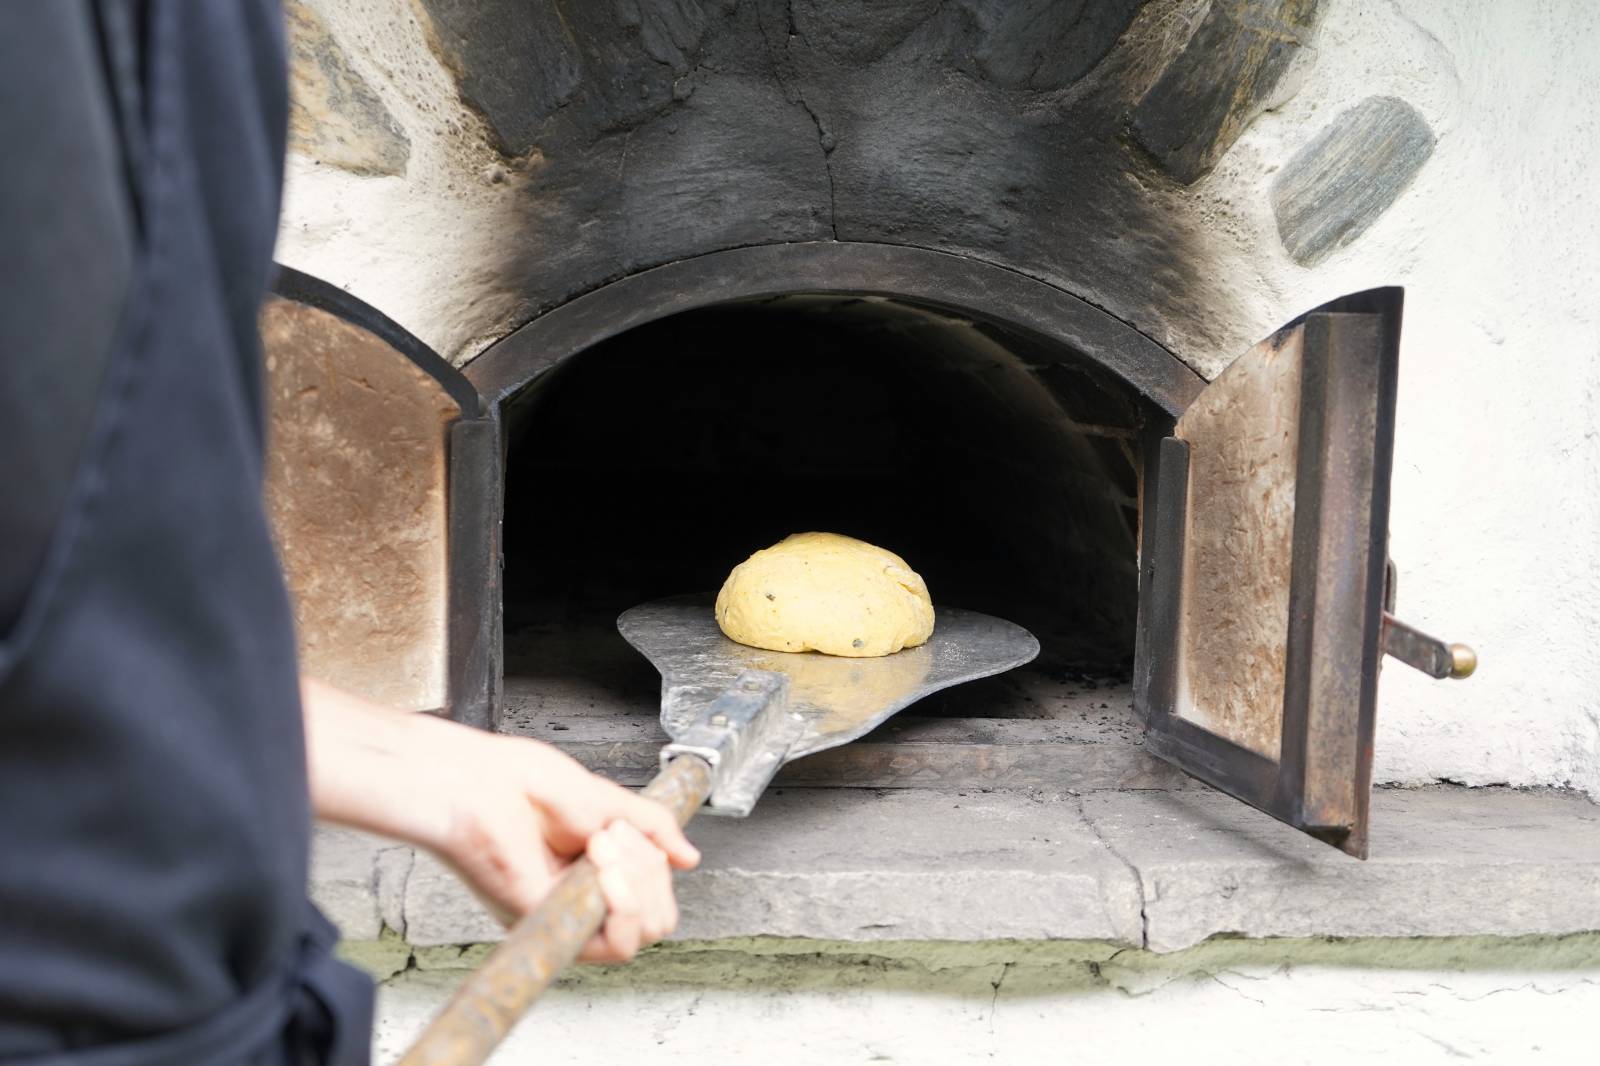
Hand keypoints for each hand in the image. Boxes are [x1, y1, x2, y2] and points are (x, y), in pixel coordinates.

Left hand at [301, 679, 699, 961]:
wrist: (482, 783)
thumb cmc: (524, 783)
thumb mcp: (609, 801)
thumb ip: (653, 830)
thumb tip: (687, 857)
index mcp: (595, 871)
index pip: (655, 897)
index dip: (659, 870)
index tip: (634, 834)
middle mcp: (582, 897)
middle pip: (657, 919)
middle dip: (652, 872)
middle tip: (615, 838)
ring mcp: (567, 912)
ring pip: (641, 933)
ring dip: (638, 883)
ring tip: (601, 846)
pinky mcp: (550, 923)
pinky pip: (614, 944)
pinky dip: (622, 902)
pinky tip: (603, 868)